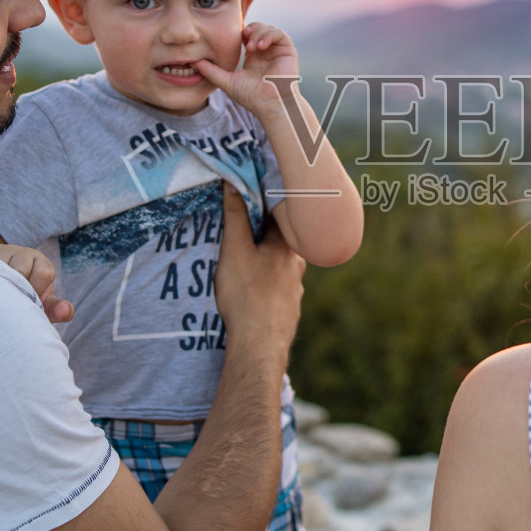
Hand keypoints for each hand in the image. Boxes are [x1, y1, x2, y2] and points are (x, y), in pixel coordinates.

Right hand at [0, 243, 73, 323]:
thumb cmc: (24, 297)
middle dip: (17, 289)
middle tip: (10, 301)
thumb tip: (66, 313)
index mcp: (40, 263)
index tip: (28, 301)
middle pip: (21, 269)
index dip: (36, 290)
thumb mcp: (41, 304)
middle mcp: (20, 253)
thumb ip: (55, 309)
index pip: (44, 272)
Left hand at [194, 22, 297, 115]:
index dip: (239, 32)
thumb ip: (211, 71)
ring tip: (252, 46)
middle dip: (249, 29)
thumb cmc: (251, 97)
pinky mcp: (287, 51)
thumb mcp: (227, 81)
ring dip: (259, 32)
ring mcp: (277, 51)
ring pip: (268, 28)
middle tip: (243, 37)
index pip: (246, 35)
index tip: (232, 37)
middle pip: (257, 28)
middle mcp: (266, 52)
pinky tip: (260, 45)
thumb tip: (193, 62)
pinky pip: (279, 34)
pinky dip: (269, 35)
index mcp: (253, 57)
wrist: (270, 105)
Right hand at [213, 181, 303, 355]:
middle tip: (241, 234)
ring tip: (245, 265)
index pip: (277, 216)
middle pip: (279, 242)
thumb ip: (235, 217)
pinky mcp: (290, 310)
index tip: (247, 201)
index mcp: (286, 245)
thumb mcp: (234, 251)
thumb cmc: (246, 295)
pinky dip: (268, 286)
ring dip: (266, 263)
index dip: (261, 207)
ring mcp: (296, 289)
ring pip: (280, 267)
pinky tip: (255, 293)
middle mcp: (297, 264)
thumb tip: (233, 184)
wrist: (260, 346)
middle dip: (262, 237)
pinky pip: (278, 290)